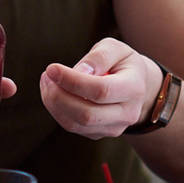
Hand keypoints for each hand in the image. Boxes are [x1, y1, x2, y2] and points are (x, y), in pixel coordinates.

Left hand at [40, 38, 162, 138]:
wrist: (136, 85)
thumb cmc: (122, 63)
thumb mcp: (115, 48)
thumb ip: (98, 57)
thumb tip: (78, 72)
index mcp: (134, 89)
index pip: (101, 91)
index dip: (73, 82)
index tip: (52, 69)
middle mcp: (127, 113)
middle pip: (87, 115)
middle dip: (59, 96)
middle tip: (47, 76)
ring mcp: (114, 128)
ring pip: (75, 124)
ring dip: (53, 104)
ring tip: (47, 81)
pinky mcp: (99, 134)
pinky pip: (72, 127)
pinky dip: (56, 110)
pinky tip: (53, 92)